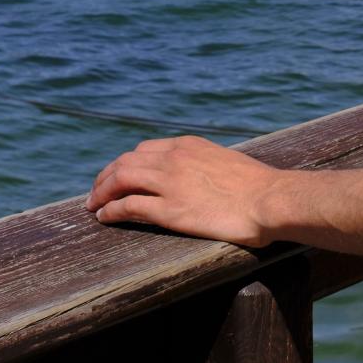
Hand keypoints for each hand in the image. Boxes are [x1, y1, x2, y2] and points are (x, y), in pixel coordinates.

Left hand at [87, 136, 281, 246]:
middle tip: (96, 192)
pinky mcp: (170, 209)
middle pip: (126, 161)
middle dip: (106, 176)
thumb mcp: (226, 162)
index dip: (125, 163)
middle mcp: (174, 158)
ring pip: (121, 179)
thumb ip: (206, 166)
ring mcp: (170, 183)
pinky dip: (111, 210)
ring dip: (101, 192)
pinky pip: (128, 206)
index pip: (144, 150)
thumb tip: (202, 178)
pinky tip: (104, 217)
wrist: (270, 199)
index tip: (118, 176)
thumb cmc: (259, 186)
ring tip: (93, 205)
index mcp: (188, 145)